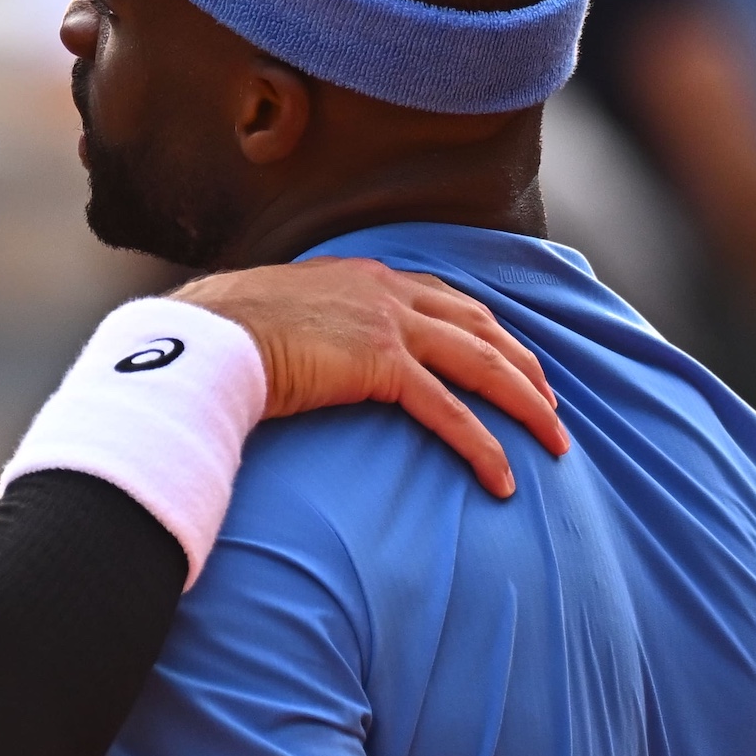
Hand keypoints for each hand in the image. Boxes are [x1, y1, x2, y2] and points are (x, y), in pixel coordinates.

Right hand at [180, 258, 568, 497]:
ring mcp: (387, 323)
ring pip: (483, 364)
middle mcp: (384, 290)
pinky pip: (450, 411)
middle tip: (551, 404)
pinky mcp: (382, 365)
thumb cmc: (215, 338)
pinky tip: (502, 479)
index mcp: (360, 276)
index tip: (508, 359)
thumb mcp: (267, 318)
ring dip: (526, 404)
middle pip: (480, 326)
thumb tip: (290, 357)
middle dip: (524, 366)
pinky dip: (483, 447)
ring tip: (554, 441)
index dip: (484, 331)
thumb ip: (299, 330)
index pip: (442, 298)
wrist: (201, 340)